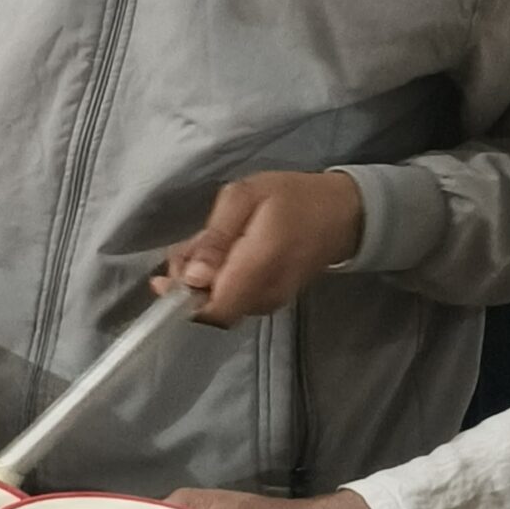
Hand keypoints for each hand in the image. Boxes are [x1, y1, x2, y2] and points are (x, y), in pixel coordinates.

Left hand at [158, 170, 362, 325]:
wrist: (343, 213)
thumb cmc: (292, 197)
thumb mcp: (245, 198)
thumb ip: (215, 238)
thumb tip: (191, 277)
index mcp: (259, 267)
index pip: (213, 310)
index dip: (182, 300)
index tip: (166, 276)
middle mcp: (265, 294)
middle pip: (210, 311)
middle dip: (185, 287)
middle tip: (187, 250)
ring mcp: (270, 301)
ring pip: (219, 307)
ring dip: (199, 283)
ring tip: (204, 247)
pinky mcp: (270, 300)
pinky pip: (234, 300)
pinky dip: (216, 282)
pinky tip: (218, 256)